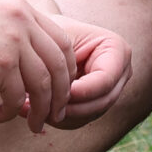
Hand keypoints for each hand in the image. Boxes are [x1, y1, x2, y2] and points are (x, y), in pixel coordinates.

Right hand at [0, 0, 80, 132]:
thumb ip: (18, 37)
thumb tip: (46, 71)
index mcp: (21, 8)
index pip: (62, 41)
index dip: (67, 71)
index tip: (62, 91)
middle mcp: (21, 20)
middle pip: (58, 64)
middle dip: (61, 94)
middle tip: (57, 116)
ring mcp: (11, 41)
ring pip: (42, 85)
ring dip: (40, 110)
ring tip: (33, 125)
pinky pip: (18, 98)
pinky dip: (11, 113)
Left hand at [43, 14, 133, 129]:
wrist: (46, 37)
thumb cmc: (51, 31)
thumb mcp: (57, 40)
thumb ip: (63, 62)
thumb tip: (60, 94)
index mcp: (117, 50)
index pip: (105, 79)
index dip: (82, 91)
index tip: (55, 92)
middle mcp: (120, 73)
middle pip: (101, 102)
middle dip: (70, 107)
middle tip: (40, 107)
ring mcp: (110, 91)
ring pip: (89, 115)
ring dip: (60, 115)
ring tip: (31, 108)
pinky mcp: (94, 105)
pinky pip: (78, 120)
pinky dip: (57, 118)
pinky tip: (35, 111)